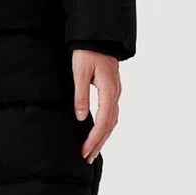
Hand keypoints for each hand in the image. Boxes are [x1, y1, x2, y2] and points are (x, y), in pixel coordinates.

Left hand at [72, 49, 120, 163]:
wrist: (98, 36)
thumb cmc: (87, 52)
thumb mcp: (80, 72)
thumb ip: (81, 95)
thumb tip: (81, 118)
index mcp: (109, 91)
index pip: (103, 122)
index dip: (94, 139)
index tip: (84, 152)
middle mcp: (115, 94)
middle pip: (110, 125)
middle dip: (98, 143)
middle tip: (87, 158)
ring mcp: (115, 92)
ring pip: (112, 121)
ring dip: (102, 137)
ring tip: (92, 151)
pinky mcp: (112, 90)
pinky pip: (111, 113)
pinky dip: (105, 127)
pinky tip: (98, 132)